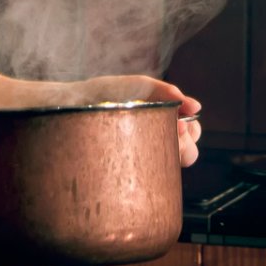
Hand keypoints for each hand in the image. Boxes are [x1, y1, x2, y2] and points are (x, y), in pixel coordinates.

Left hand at [66, 73, 201, 167]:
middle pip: (189, 152)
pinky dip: (156, 169)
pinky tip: (142, 156)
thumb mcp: (137, 86)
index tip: (179, 125)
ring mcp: (143, 157)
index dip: (191, 131)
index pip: (192, 133)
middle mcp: (155, 141)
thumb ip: (165, 91)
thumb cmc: (102, 94)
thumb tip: (196, 106)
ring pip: (174, 166)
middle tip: (170, 133)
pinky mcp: (130, 173)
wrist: (69, 106)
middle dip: (186, 143)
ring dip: (174, 154)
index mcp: (161, 122)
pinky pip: (153, 179)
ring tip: (155, 142)